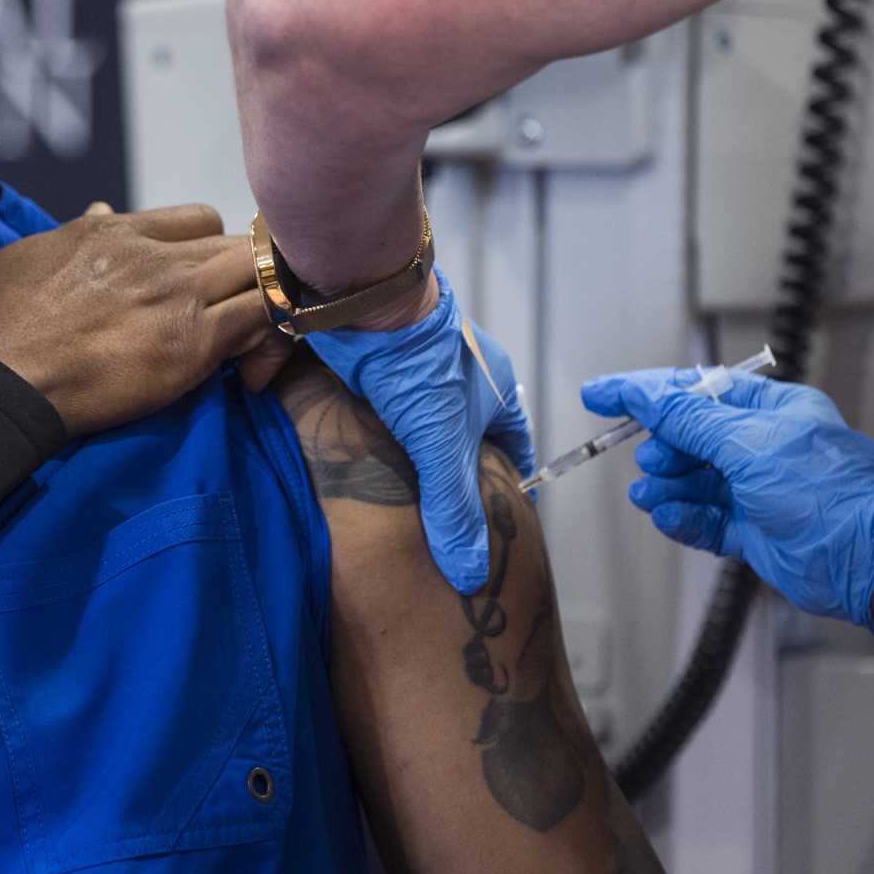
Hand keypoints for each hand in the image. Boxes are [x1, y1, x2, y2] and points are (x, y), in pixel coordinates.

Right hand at [0, 202, 292, 437]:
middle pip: (236, 244)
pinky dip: (270, 334)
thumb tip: (100, 211)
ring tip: (255, 336)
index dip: (210, 248)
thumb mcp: (30, 255)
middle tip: (240, 313)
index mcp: (115, 230)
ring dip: (264, 301)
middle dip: (245, 275)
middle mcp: (155, 255)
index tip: (206, 277)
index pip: (197, 220)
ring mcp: (178, 296)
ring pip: (259, 274)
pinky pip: (262, 319)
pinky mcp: (193, 344)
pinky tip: (255, 362)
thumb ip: (74, 233)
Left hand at [306, 271, 535, 593]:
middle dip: (454, 475)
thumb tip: (471, 576)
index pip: (514, 445)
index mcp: (496, 389)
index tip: (495, 518)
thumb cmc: (416, 362)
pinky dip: (376, 436)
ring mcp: (417, 371)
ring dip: (410, 456)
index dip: (507, 482)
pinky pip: (383, 411)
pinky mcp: (378, 367)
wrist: (362, 298)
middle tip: (441, 520)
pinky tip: (359, 465)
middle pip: (466, 438)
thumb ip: (453, 509)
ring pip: (421, 425)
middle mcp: (461, 378)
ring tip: (398, 501)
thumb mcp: (441, 445)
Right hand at [579, 368, 873, 630]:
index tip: (601, 395)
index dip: (644, 392)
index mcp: (770, 411)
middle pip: (690, 438)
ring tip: (652, 494)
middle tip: (651, 459)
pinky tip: (669, 516)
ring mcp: (757, 490)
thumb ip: (690, 421)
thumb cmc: (829, 491)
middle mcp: (763, 448)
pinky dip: (683, 517)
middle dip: (663, 448)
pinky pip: (704, 519)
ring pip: (693, 481)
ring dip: (668, 486)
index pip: (695, 391)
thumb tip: (647, 396)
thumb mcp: (748, 444)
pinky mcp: (753, 530)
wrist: (867, 557)